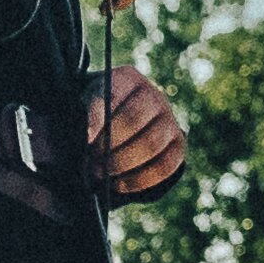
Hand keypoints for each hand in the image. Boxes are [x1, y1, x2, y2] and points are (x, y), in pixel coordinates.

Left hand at [86, 64, 185, 200]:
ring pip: (151, 144)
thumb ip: (87, 116)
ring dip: (122, 163)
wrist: (120, 126)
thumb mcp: (85, 106)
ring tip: (101, 173)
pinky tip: (118, 184)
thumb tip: (88, 138)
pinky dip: (139, 179)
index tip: (86, 140)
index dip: (98, 119)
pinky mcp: (178, 143)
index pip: (113, 96)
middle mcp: (153, 95)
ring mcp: (170, 119)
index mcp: (127, 78)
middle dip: (110, 145)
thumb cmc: (96, 116)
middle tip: (92, 161)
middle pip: (134, 119)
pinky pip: (165, 165)